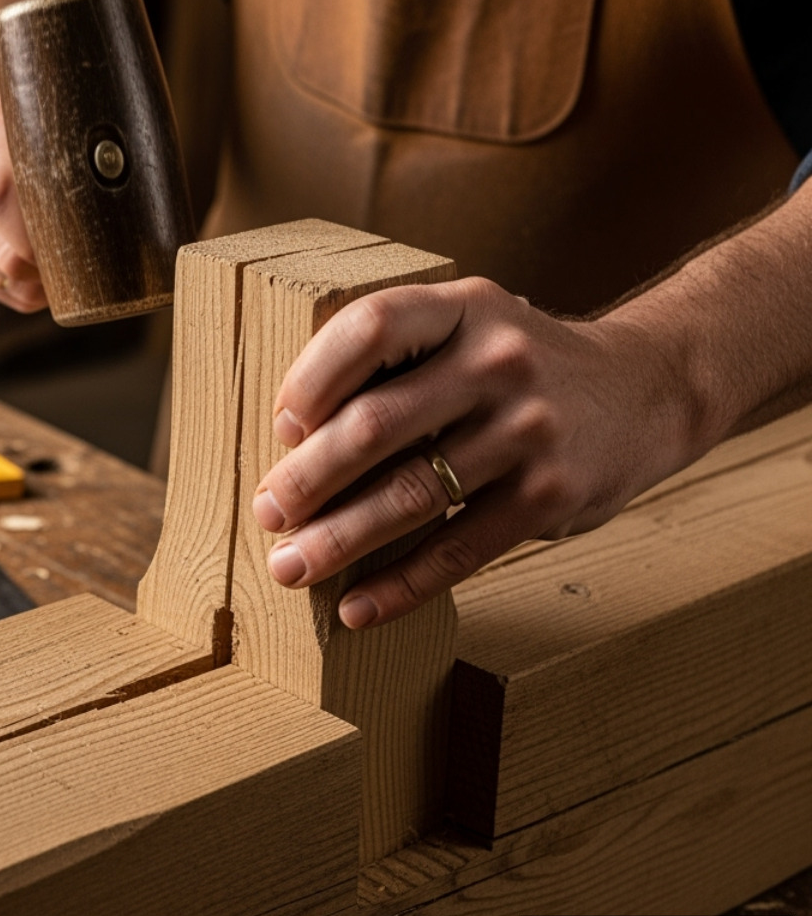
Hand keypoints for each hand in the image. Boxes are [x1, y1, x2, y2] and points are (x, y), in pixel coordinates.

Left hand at [252, 276, 695, 628]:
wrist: (648, 391)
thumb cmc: (520, 366)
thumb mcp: (471, 326)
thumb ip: (399, 359)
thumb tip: (292, 441)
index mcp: (466, 306)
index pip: (372, 327)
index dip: (313, 377)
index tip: (280, 427)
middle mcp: (499, 361)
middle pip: (378, 424)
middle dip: (308, 478)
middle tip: (266, 513)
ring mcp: (529, 430)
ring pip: (411, 495)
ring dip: (339, 540)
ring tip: (289, 568)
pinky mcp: (550, 495)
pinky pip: (458, 550)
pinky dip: (401, 586)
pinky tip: (357, 609)